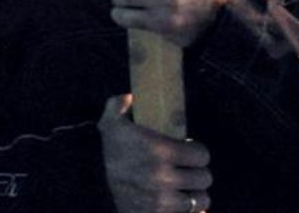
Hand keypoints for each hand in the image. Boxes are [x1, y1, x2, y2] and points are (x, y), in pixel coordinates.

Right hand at [99, 95, 211, 212]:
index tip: (189, 151)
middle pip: (204, 178)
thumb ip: (119, 105)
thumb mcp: (110, 123)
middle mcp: (164, 176)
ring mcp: (163, 199)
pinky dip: (188, 210)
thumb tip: (131, 96)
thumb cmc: (109, 153)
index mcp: (159, 150)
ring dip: (195, 193)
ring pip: (200, 199)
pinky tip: (179, 202)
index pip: (201, 155)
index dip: (198, 152)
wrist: (94, 186)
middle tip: (188, 169)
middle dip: (198, 172)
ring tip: (186, 187)